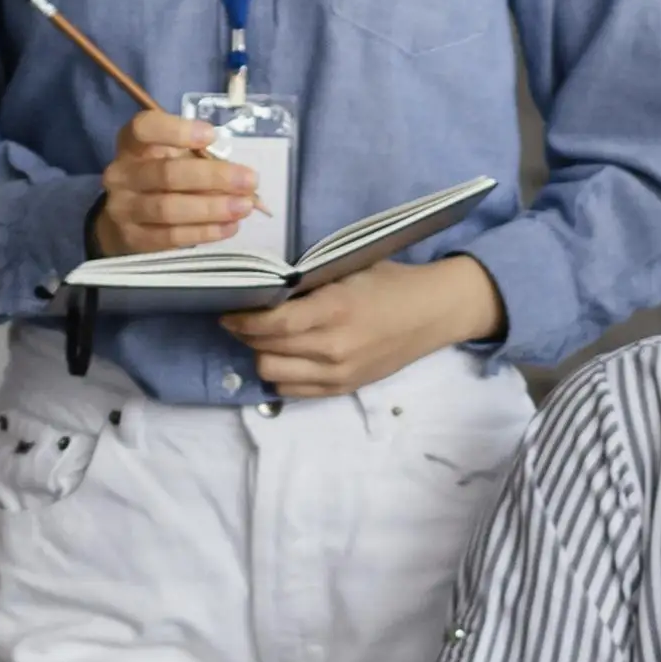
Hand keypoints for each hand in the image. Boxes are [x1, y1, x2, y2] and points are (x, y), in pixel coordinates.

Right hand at [92, 108, 258, 255]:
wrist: (125, 219)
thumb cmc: (159, 178)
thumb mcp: (173, 158)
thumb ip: (199, 159)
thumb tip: (241, 177)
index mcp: (131, 144)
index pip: (144, 128)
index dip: (177, 130)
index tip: (212, 135)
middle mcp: (122, 174)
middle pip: (166, 174)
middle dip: (213, 177)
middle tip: (249, 181)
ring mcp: (124, 208)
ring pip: (169, 209)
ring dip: (212, 208)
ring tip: (244, 206)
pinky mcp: (134, 238)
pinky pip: (171, 236)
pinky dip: (204, 232)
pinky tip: (229, 227)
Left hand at [224, 254, 502, 398]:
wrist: (433, 313)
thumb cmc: (390, 282)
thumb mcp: (347, 271)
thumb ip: (307, 285)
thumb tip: (262, 290)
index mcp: (334, 309)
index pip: (272, 324)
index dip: (242, 320)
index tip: (227, 310)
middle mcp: (333, 346)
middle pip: (266, 349)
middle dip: (244, 335)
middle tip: (238, 319)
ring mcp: (338, 372)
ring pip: (272, 373)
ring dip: (260, 355)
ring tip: (261, 338)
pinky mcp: (343, 388)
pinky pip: (292, 390)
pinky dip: (279, 373)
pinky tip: (282, 356)